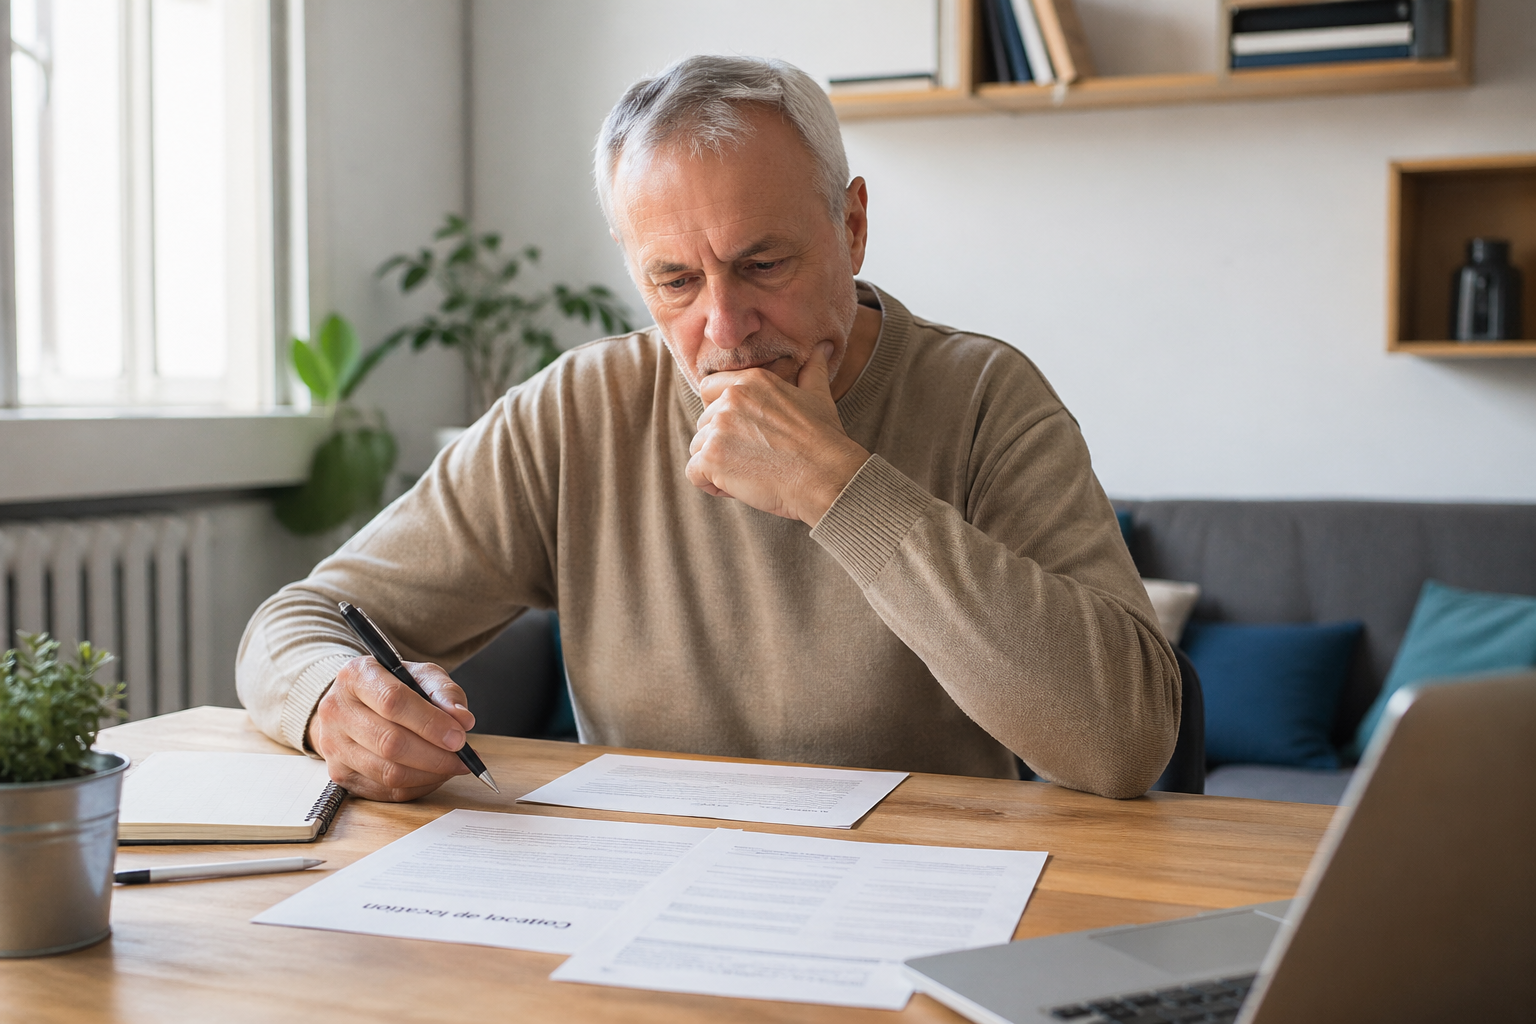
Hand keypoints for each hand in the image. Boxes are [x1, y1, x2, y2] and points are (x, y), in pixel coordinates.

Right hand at [307, 656, 474, 800]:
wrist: (357, 704)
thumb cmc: (394, 687)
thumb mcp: (421, 676)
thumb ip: (444, 693)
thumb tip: (463, 720)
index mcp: (356, 676)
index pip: (393, 702)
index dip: (430, 723)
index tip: (459, 736)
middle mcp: (337, 710)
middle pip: (390, 742)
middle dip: (435, 755)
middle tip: (463, 757)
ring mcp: (333, 745)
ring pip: (388, 772)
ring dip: (429, 774)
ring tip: (452, 766)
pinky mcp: (339, 773)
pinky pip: (385, 791)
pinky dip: (417, 787)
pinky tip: (434, 775)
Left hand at [687, 341, 870, 524]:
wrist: (825, 477)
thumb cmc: (824, 440)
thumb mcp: (818, 396)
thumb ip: (812, 370)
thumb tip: (824, 347)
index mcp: (751, 381)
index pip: (709, 389)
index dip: (720, 413)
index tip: (743, 431)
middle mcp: (730, 399)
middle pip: (704, 423)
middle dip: (722, 443)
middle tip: (756, 458)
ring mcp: (718, 428)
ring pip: (698, 448)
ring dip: (718, 464)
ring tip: (750, 472)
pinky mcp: (712, 458)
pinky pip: (694, 473)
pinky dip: (711, 484)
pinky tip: (738, 487)